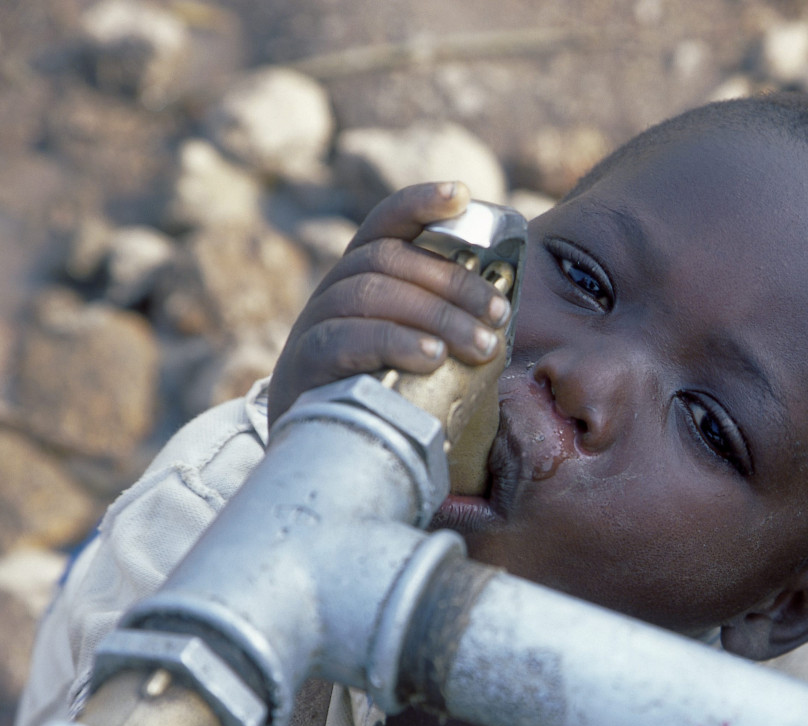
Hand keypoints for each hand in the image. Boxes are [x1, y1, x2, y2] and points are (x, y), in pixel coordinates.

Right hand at [268, 181, 511, 428]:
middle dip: (453, 282)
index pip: (385, 223)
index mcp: (363, 276)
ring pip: (371, 293)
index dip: (420, 202)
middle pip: (390, 258)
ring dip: (437, 316)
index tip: (461, 194)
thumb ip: (443, 324)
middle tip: (499, 314)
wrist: (322, 450)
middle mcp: (334, 289)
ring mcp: (314, 323)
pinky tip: (433, 358)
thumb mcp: (413, 349)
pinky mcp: (303, 363)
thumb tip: (503, 313)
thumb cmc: (383, 393)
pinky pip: (346, 339)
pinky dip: (395, 343)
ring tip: (481, 346)